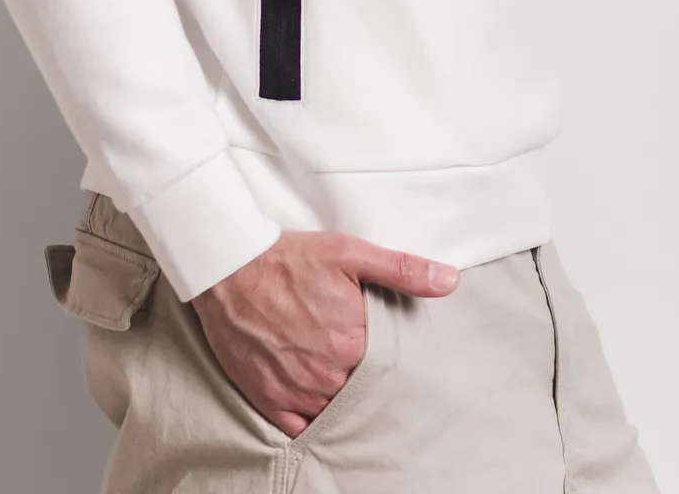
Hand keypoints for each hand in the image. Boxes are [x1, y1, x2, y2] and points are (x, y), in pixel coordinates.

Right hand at [191, 230, 457, 435]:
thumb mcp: (350, 253)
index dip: (384, 357)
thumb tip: (449, 281)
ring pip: (332, 409)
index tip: (377, 346)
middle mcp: (327, 373)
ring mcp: (296, 390)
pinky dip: (309, 418)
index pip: (385, 366)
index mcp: (352, 342)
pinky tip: (314, 402)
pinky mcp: (267, 398)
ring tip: (334, 375)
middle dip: (359, 376)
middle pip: (358, 389)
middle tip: (352, 357)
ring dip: (337, 397)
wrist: (230, 267)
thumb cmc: (290, 258)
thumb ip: (402, 270)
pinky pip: (299, 426)